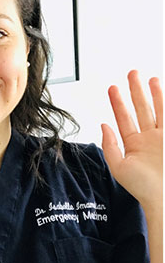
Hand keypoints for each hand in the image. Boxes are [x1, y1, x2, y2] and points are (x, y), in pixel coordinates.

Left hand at [101, 70, 162, 207]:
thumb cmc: (145, 189)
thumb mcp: (119, 167)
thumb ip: (110, 145)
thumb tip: (103, 126)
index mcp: (134, 144)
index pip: (124, 117)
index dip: (118, 102)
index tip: (113, 88)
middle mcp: (150, 139)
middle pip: (142, 108)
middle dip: (136, 91)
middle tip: (132, 73)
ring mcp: (163, 138)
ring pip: (159, 110)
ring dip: (155, 94)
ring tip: (150, 79)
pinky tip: (163, 93)